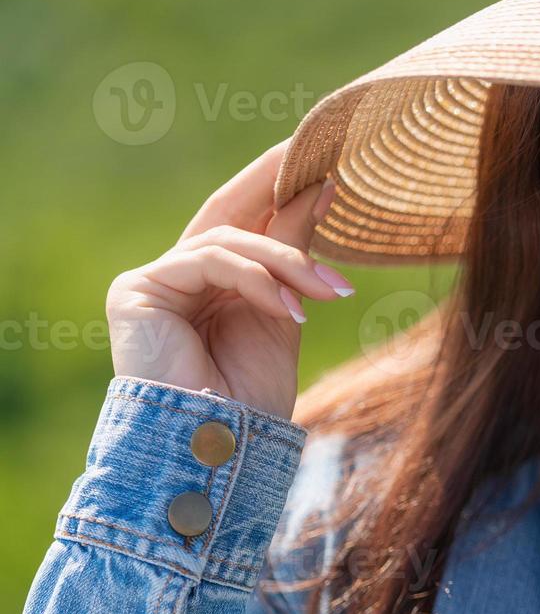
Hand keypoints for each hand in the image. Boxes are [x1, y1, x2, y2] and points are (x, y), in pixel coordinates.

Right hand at [105, 139, 351, 421]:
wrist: (219, 447)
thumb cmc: (251, 394)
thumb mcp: (286, 309)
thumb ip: (293, 249)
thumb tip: (322, 186)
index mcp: (211, 283)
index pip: (244, 220)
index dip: (277, 187)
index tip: (326, 166)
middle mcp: (177, 276)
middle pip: (227, 213)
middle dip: (274, 184)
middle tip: (323, 166)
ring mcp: (153, 281)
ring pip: (227, 241)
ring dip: (287, 262)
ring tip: (330, 291)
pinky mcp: (136, 291)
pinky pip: (207, 261)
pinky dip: (256, 280)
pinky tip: (289, 310)